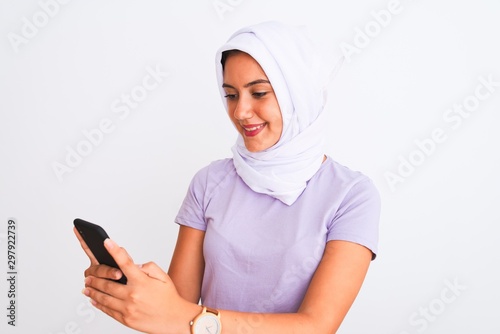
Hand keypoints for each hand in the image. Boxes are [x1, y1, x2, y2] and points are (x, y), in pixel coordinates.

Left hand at [74, 229, 199, 333]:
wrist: (175, 319)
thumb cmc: (169, 297)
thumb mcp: (163, 277)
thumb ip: (148, 267)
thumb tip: (134, 265)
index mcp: (141, 282)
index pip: (125, 263)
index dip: (114, 250)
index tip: (106, 242)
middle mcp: (132, 295)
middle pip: (107, 284)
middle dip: (95, 278)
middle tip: (88, 275)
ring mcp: (127, 308)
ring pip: (104, 298)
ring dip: (93, 292)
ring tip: (87, 287)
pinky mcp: (126, 319)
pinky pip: (108, 311)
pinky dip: (99, 305)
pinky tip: (94, 301)